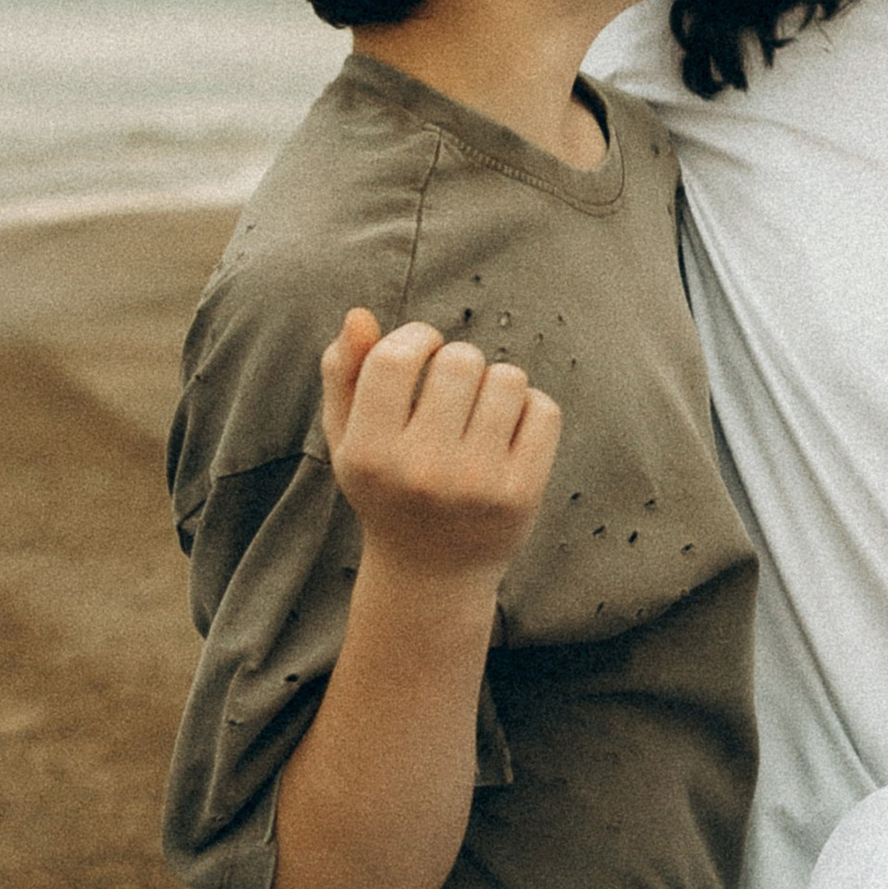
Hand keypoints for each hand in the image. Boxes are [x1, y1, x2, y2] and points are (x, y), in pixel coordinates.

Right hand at [320, 308, 561, 582]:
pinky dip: (530, 410)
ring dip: (497, 384)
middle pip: (460, 360)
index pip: (394, 357)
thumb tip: (359, 315)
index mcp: (367, 453)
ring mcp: (475, 483)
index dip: (417, 337)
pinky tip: (506, 434)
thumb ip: (344, 374)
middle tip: (452, 393)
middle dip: (459, 363)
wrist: (432, 572)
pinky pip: (543, 410)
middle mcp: (420, 470)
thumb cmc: (387, 488)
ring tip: (479, 413)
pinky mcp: (522, 493)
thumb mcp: (349, 438)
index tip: (424, 350)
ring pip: (508, 378)